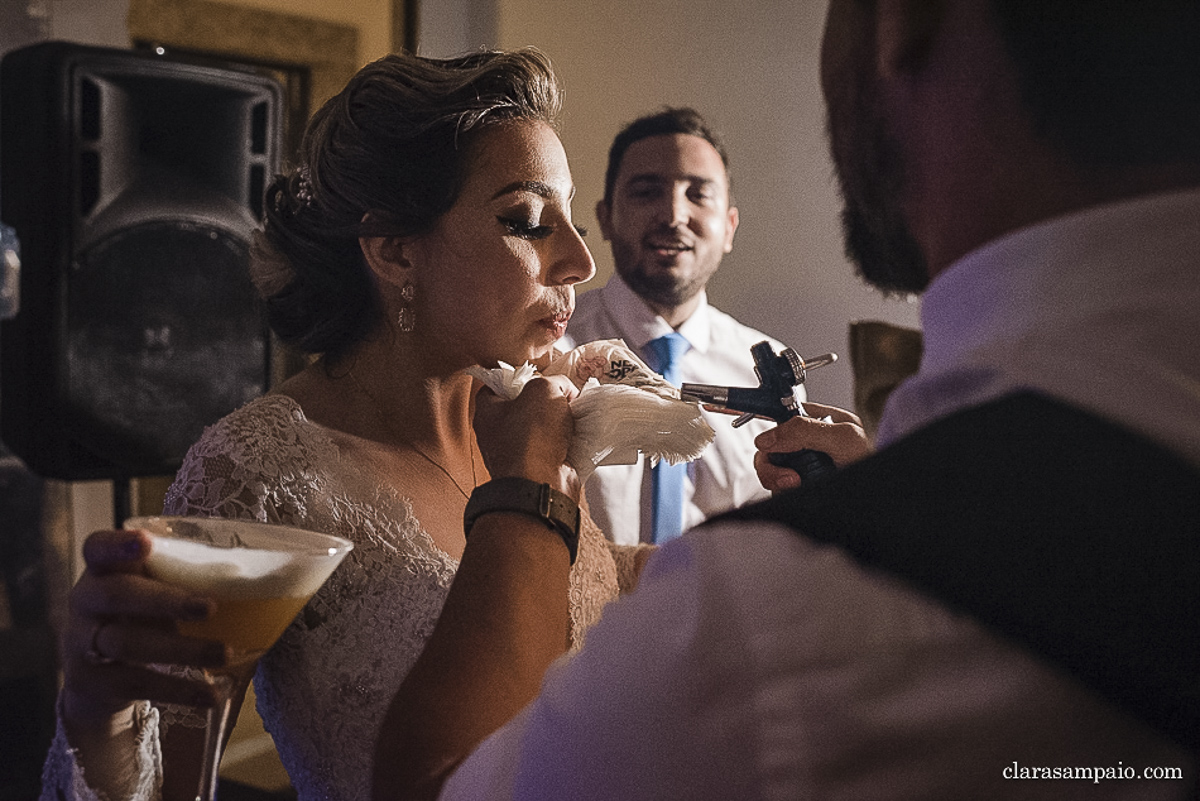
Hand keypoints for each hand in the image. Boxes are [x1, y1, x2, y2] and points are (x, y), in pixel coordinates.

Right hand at [61, 528, 225, 724]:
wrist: (99, 678)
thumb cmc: (142, 616)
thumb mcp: (156, 591)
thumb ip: (190, 578)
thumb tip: (284, 576)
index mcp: (104, 569)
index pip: (98, 547)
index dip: (117, 545)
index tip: (146, 542)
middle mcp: (86, 601)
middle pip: (117, 594)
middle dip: (165, 600)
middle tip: (210, 607)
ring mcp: (83, 643)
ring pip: (127, 642)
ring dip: (182, 649)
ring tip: (225, 653)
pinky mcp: (94, 683)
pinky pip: (136, 683)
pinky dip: (178, 689)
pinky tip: (210, 694)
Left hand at [473, 375, 580, 499]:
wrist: (541, 485)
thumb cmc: (533, 434)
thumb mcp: (544, 390)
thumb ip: (555, 381)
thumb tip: (566, 391)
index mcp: (487, 411)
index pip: (499, 385)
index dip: (522, 378)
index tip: (542, 379)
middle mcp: (496, 433)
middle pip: (525, 406)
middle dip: (548, 401)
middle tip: (565, 399)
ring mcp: (515, 454)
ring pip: (542, 428)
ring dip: (561, 423)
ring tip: (575, 418)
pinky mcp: (534, 469)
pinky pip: (553, 449)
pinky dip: (566, 444)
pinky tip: (579, 438)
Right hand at [753, 402, 871, 490]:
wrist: (882, 497)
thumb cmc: (873, 462)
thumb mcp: (843, 438)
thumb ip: (806, 431)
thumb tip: (769, 437)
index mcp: (822, 421)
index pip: (783, 416)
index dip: (770, 428)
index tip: (766, 444)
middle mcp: (809, 442)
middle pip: (770, 446)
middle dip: (773, 463)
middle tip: (789, 476)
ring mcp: (804, 465)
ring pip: (770, 469)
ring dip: (777, 479)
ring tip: (798, 484)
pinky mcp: (800, 485)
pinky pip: (777, 487)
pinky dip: (781, 491)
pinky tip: (798, 491)